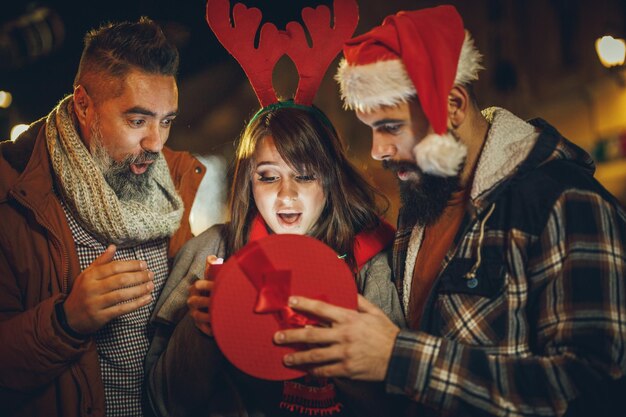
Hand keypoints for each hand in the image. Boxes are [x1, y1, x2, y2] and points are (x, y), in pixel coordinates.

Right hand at [63, 245, 153, 333]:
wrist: (69, 318)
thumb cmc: (82, 292)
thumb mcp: (87, 275)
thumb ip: (101, 261)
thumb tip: (113, 246)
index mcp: (89, 276)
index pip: (114, 267)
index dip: (131, 265)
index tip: (144, 264)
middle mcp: (91, 289)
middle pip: (120, 280)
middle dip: (138, 276)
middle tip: (151, 274)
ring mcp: (95, 304)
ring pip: (122, 295)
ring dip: (139, 290)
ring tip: (151, 285)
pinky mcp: (100, 317)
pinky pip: (121, 309)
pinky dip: (136, 304)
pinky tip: (147, 299)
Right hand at [187, 255, 220, 335]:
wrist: (211, 305)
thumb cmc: (213, 288)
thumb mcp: (213, 277)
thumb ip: (212, 267)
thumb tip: (212, 257)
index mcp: (196, 288)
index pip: (198, 285)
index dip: (207, 285)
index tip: (217, 286)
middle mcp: (193, 300)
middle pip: (195, 301)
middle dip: (206, 302)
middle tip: (217, 302)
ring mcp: (195, 312)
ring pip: (197, 315)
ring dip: (207, 317)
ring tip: (217, 316)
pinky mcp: (199, 324)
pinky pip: (202, 328)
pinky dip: (208, 329)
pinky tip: (216, 330)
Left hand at [273, 294, 400, 380]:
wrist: (400, 357)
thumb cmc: (386, 333)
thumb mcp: (374, 312)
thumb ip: (359, 301)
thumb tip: (347, 291)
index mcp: (349, 318)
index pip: (322, 308)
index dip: (304, 304)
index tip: (290, 302)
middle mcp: (344, 335)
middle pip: (311, 335)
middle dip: (292, 336)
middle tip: (277, 337)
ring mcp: (344, 353)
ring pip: (315, 356)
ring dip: (297, 357)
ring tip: (286, 358)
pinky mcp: (347, 369)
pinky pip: (326, 371)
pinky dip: (314, 371)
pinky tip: (306, 370)